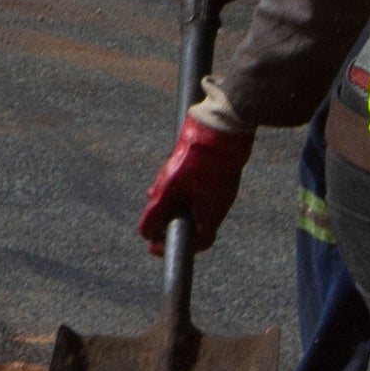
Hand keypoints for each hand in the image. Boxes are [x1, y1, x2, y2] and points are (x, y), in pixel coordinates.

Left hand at [136, 105, 252, 250]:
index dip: (176, 246)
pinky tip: (167, 175)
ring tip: (154, 193)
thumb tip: (146, 234)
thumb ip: (157, 211)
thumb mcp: (170, 186)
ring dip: (173, 202)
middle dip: (169, 221)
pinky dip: (181, 188)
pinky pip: (198, 187)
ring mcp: (221, 187)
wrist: (223, 124)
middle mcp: (219, 203)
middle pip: (193, 222)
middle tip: (150, 218)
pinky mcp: (218, 172)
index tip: (155, 245)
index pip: (198, 242)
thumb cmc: (198, 157)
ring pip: (193, 203)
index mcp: (212, 212)